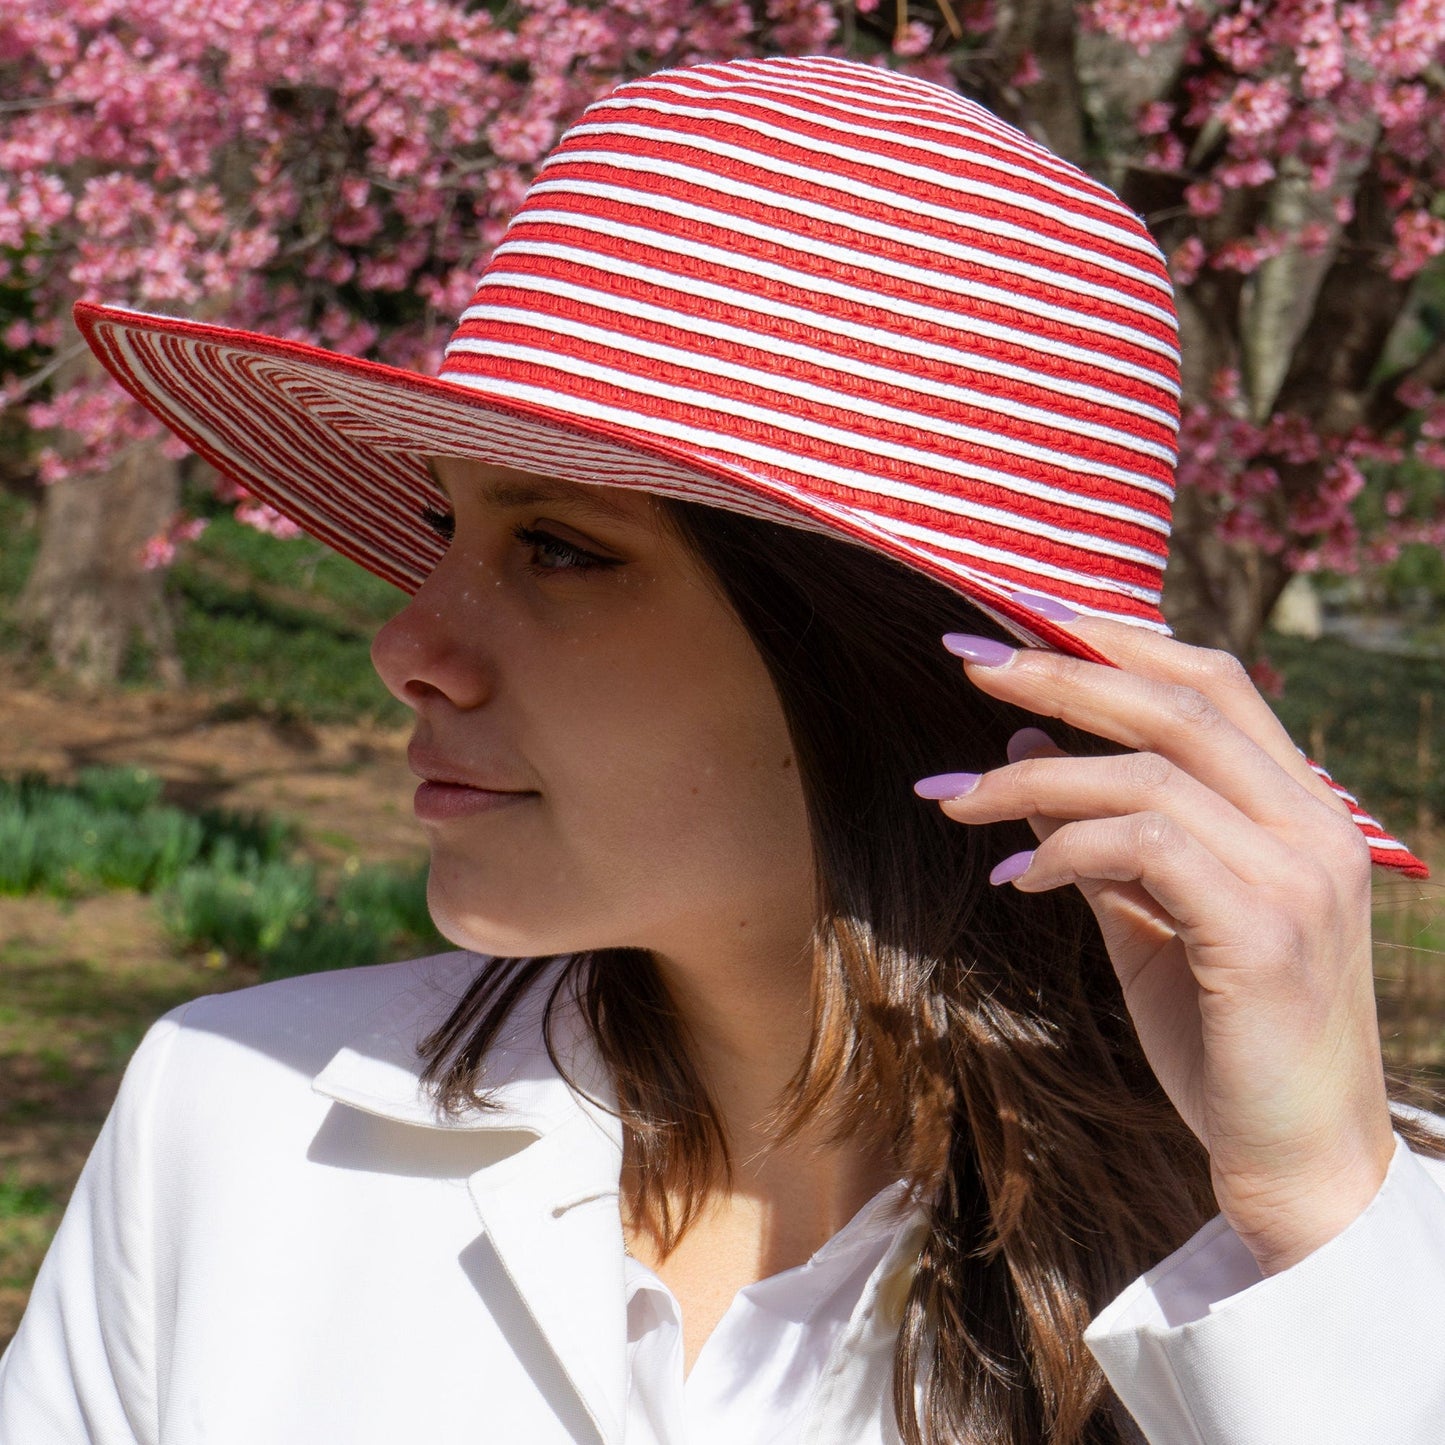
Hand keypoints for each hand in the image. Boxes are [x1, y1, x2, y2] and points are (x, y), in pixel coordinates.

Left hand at [915, 607, 1396, 1275]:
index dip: (1111, 639)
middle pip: (1179, 702)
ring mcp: (1300, 875)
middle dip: (1059, 671)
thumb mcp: (1147, 914)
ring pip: (1153, 772)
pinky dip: (1066, 847)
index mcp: (1298, 806)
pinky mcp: (1266, 933)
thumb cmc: (1223, 1035)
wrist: (1296, 1162)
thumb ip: (1098, 829)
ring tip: (954, 801)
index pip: (1211, 680)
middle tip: (961, 658)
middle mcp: (1314, 825)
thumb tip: (1020, 746)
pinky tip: (1017, 878)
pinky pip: (1147, 848)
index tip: (1015, 627)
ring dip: (1033, 778)